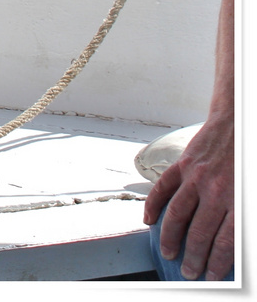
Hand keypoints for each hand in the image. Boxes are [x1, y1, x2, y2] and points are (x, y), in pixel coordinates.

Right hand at [144, 111, 234, 279]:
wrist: (241, 120)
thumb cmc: (250, 157)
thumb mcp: (254, 192)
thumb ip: (246, 214)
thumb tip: (237, 240)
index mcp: (239, 201)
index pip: (226, 242)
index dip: (216, 263)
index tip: (210, 275)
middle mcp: (216, 191)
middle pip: (200, 233)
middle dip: (193, 257)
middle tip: (189, 271)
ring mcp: (196, 178)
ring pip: (178, 215)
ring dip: (171, 238)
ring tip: (169, 253)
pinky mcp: (183, 165)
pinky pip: (163, 189)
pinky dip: (153, 205)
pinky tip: (148, 220)